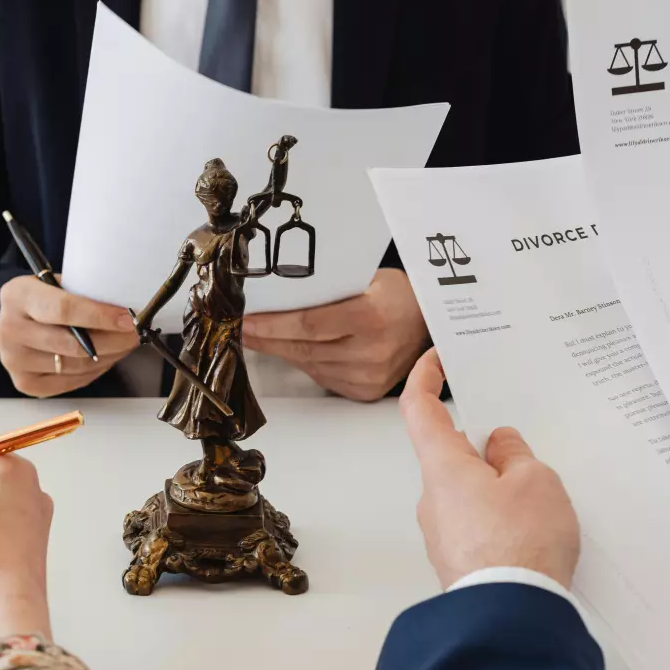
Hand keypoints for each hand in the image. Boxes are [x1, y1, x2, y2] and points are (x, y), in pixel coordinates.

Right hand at [0, 274, 137, 396]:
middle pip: (72, 343)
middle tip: (135, 334)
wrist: (17, 318)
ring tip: (123, 344)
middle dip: (113, 340)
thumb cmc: (43, 298)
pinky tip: (105, 357)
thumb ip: (83, 294)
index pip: (63, 309)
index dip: (100, 316)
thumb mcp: (57, 284)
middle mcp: (9, 329)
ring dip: (108, 356)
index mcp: (17, 295)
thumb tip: (125, 310)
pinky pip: (71, 381)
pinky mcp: (25, 383)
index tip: (127, 319)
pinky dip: (94, 371)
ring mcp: (13, 360)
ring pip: (75, 365)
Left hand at [242, 268, 429, 400]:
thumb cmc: (396, 294)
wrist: (430, 323)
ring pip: (308, 364)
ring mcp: (369, 376)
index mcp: (371, 318)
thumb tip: (277, 293)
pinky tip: (286, 349)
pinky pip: (321, 375)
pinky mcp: (365, 391)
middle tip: (239, 328)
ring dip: (278, 350)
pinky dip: (301, 361)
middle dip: (265, 338)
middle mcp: (372, 352)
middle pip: (302, 348)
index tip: (245, 319)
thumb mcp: (365, 279)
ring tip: (256, 337)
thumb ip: (326, 289)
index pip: (308, 324)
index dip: (272, 324)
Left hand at [400, 349, 580, 588]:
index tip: (435, 358)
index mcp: (442, 465)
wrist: (510, 618)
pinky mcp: (457, 559)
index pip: (420, 408)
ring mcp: (441, 531)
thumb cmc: (519, 544)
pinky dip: (500, 517)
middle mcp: (431, 496)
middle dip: (485, 447)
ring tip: (540, 497)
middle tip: (523, 448)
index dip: (424, 377)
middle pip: (451, 453)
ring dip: (497, 486)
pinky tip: (532, 529)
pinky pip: (477, 523)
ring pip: (467, 490)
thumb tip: (499, 446)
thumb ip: (515, 454)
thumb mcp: (535, 482)